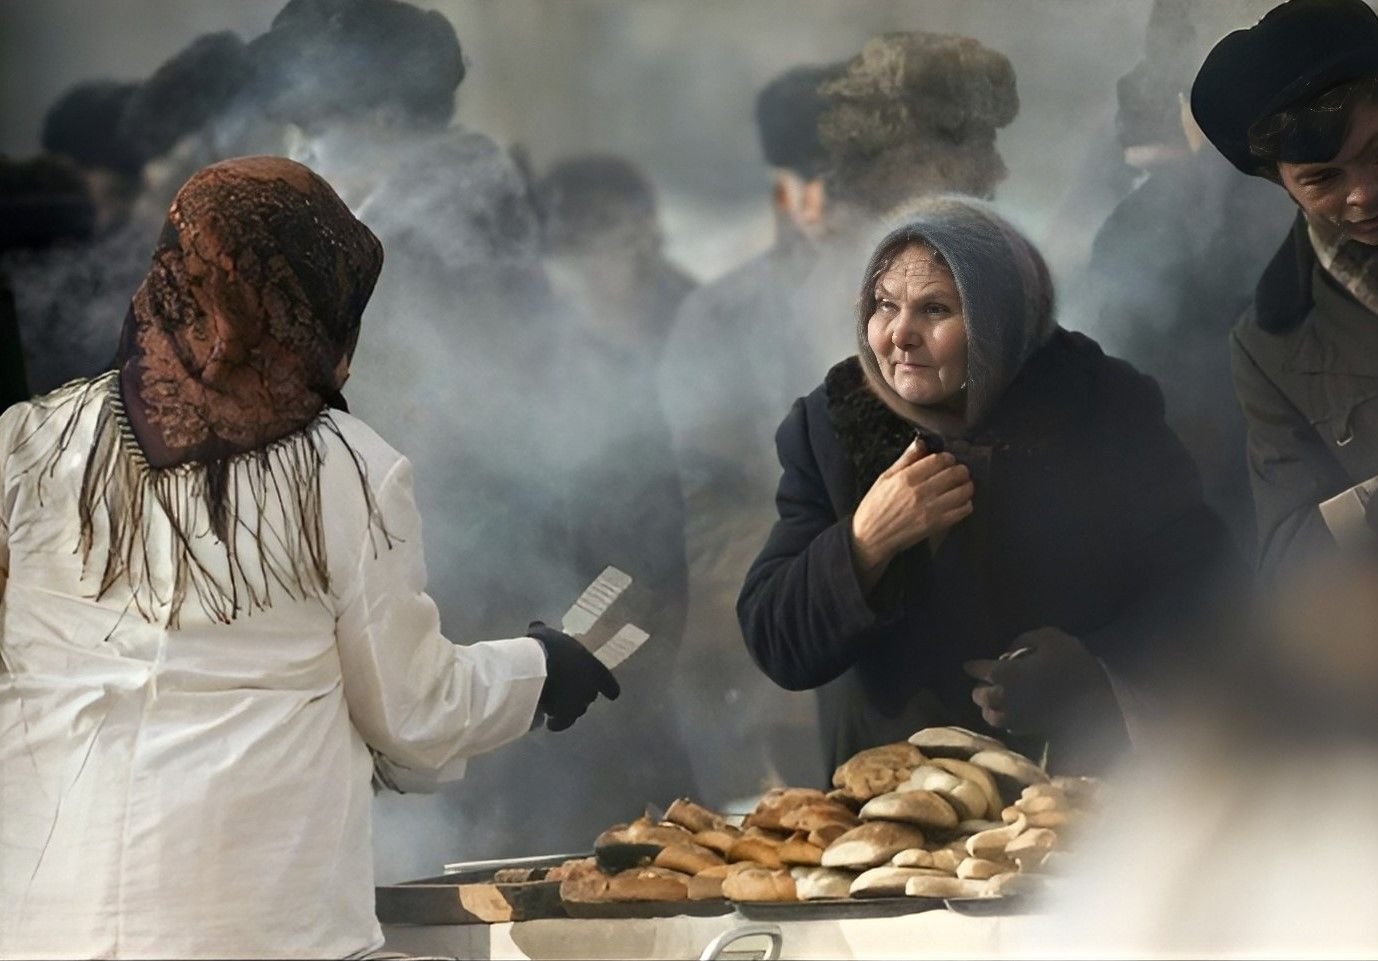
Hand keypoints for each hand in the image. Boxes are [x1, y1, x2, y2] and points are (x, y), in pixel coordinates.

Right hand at [528, 621, 620, 730]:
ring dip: (569, 709)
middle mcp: (591, 687)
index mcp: (594, 668)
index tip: (611, 694)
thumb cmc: (546, 647)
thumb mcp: (544, 634)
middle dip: (580, 696)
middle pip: (589, 696)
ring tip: (555, 709)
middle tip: (567, 695)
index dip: (609, 688)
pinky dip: (558, 723)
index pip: (609, 683)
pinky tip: (550, 723)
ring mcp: (578, 703)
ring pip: (577, 710)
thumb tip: (537, 625)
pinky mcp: (564, 715)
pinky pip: (563, 722)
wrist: (537, 667)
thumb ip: (544, 631)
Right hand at [850, 439, 972, 582]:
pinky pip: (962, 510)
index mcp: (906, 477)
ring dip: (966, 486)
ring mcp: (929, 509)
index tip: (948, 461)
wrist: (870, 537)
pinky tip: (958, 504)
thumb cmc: (875, 508)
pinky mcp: (936, 524)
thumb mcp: (885, 478)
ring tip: (961, 487)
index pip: (940, 459)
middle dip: (960, 470)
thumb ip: (905, 459)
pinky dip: (965, 505)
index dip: (948, 458)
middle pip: (955, 473)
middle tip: (958, 473)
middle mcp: (920, 491)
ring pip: (963, 491)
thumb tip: (920, 442)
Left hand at [963, 627, 1115, 735]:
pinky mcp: (1030, 728)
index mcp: (1007, 673)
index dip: (974, 666)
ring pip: (991, 715)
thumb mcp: (1049, 638)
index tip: (968, 665)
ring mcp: (1017, 715)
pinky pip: (1008, 727)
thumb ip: (1025, 640)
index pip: (981, 669)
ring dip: (988, 707)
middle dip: (980, 688)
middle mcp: (1006, 696)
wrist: (1096, 696)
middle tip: (984, 683)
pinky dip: (1004, 719)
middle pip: (981, 695)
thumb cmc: (1072, 662)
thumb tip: (1011, 650)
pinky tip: (1010, 712)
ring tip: (992, 701)